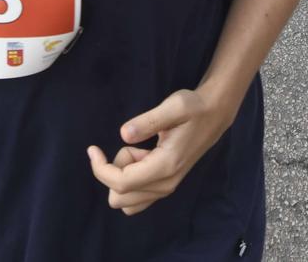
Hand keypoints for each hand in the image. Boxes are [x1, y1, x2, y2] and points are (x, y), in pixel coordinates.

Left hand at [87, 85, 237, 215]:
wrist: (214, 115)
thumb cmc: (193, 108)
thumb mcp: (174, 106)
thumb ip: (148, 121)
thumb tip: (123, 134)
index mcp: (165, 166)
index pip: (121, 183)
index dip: (100, 169)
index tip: (93, 149)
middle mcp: (166, 185)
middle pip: (119, 197)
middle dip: (114, 171)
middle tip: (131, 145)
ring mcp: (167, 188)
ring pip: (126, 201)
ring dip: (123, 177)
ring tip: (140, 150)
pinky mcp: (165, 186)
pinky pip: (136, 198)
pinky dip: (131, 181)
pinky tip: (143, 157)